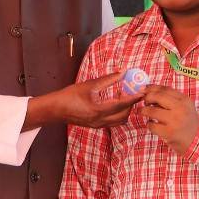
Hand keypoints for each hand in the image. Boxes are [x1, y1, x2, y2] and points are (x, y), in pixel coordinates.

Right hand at [25, 71, 140, 130]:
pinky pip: (113, 122)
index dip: (134, 97)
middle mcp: (100, 120)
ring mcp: (98, 125)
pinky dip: (119, 113)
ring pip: (120, 120)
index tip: (142, 90)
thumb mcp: (90, 84)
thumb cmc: (70, 95)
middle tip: (132, 91)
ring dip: (125, 109)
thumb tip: (123, 72)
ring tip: (123, 96)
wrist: (56, 109)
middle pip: (125, 115)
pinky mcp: (96, 126)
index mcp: (98, 110)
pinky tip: (115, 102)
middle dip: (131, 103)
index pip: (122, 104)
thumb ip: (108, 79)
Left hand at [141, 85, 198, 155]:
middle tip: (144, 102)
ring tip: (143, 112)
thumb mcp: (184, 106)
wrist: (195, 140)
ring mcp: (174, 120)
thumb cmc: (187, 122)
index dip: (152, 88)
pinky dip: (149, 124)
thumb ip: (170, 98)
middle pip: (157, 97)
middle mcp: (180, 108)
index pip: (165, 89)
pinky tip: (152, 125)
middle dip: (147, 98)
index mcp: (184, 100)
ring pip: (152, 111)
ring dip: (144, 111)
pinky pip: (152, 125)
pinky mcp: (169, 132)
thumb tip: (148, 90)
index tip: (145, 90)